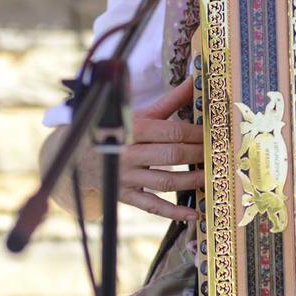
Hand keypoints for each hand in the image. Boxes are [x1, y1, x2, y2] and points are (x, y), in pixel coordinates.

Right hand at [39, 78, 202, 221]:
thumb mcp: (139, 113)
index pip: (171, 131)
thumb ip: (170, 100)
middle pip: (171, 155)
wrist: (76, 154)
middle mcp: (128, 153)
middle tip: (220, 154)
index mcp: (132, 128)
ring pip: (165, 181)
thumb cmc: (116, 129)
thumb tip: (196, 81)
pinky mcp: (125, 196)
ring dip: (192, 181)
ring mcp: (126, 177)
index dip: (196, 133)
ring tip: (212, 177)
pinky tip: (194, 214)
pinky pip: (152, 206)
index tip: (215, 133)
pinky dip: (174, 213)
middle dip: (199, 155)